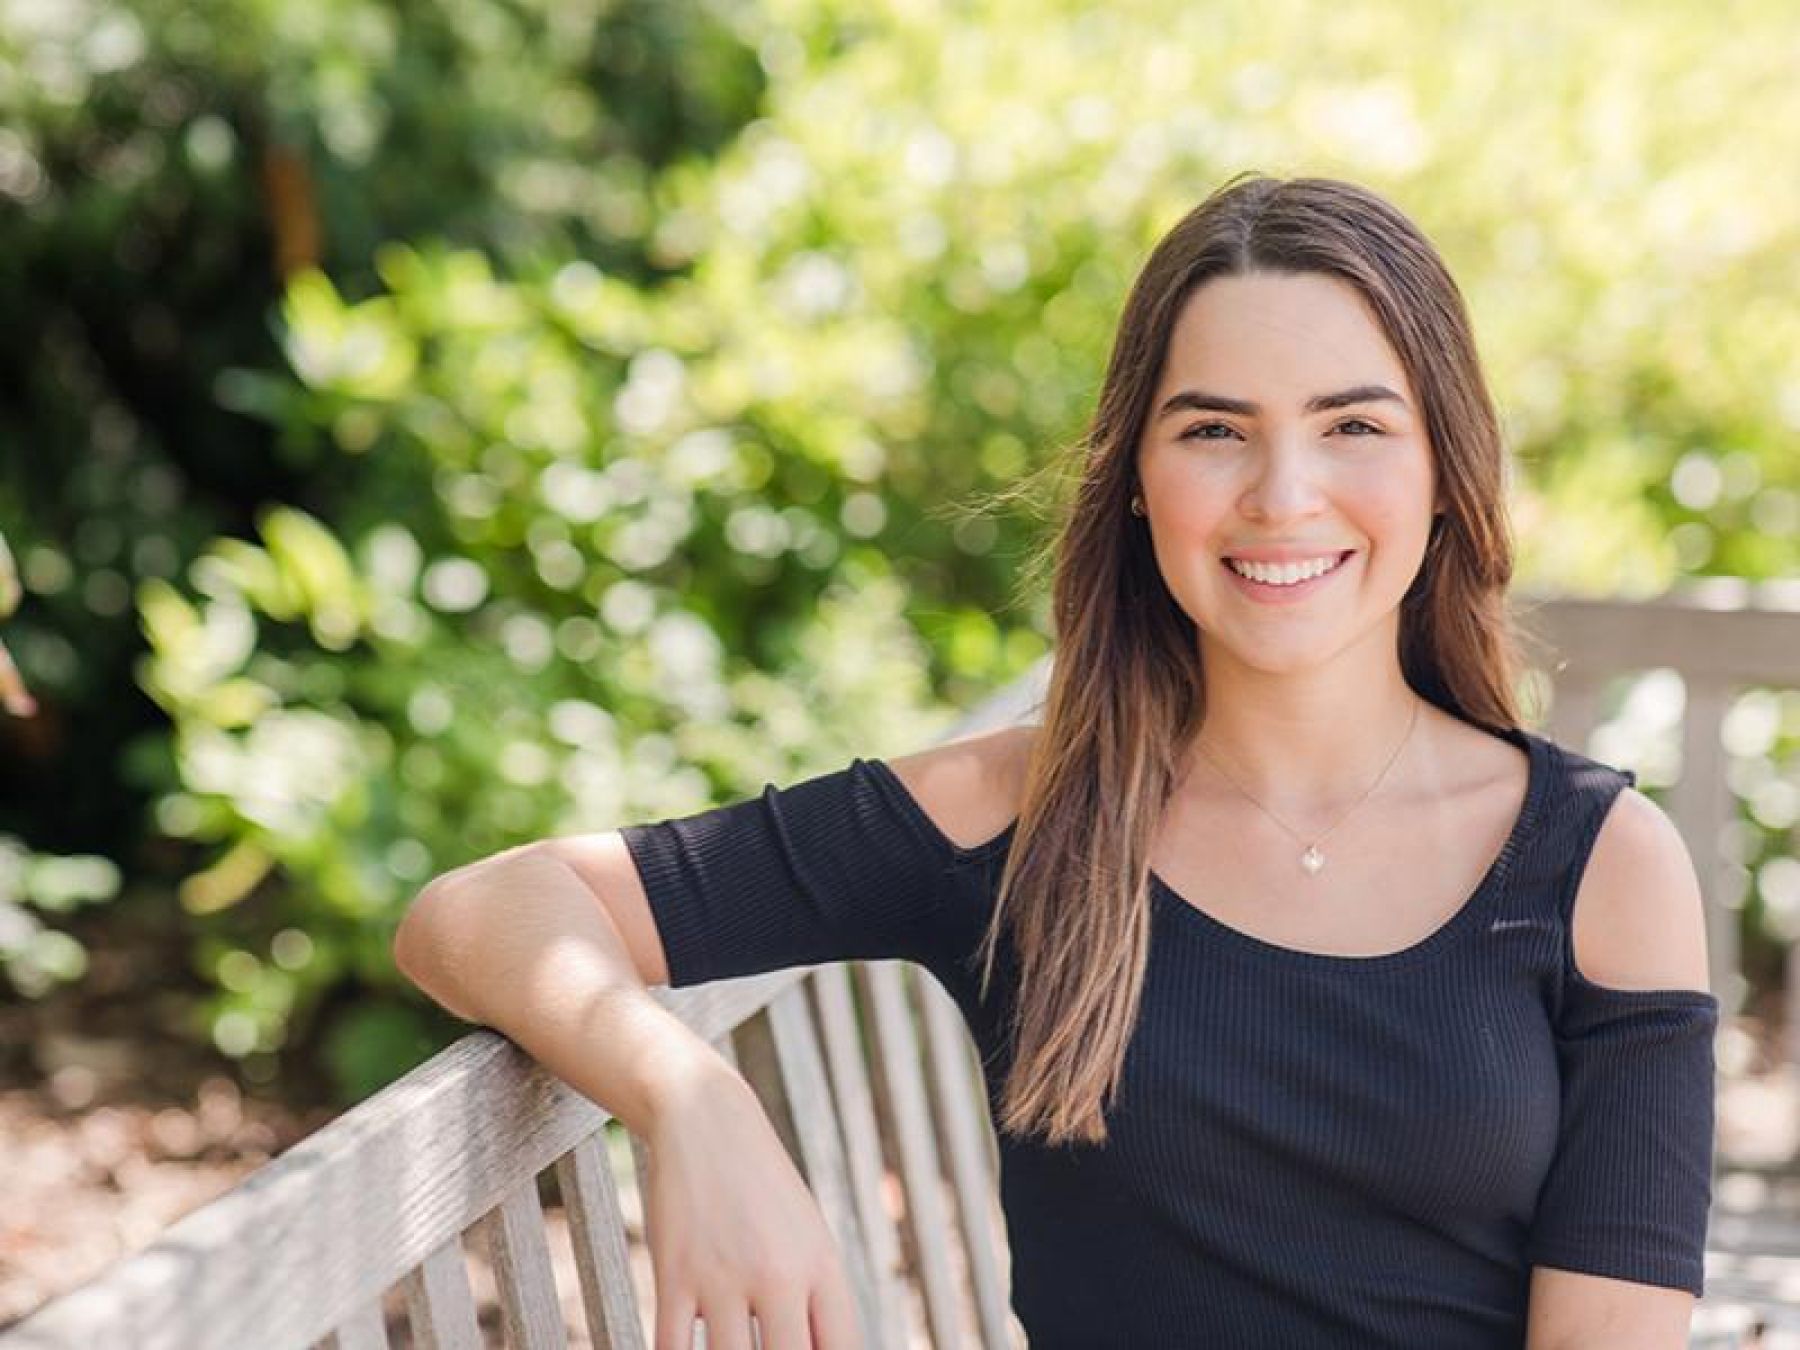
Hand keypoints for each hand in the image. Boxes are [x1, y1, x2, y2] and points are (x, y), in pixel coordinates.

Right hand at [644, 1074, 863, 1349]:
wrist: (706, 1120)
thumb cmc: (762, 1190)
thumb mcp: (807, 1236)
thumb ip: (816, 1303)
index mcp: (821, 1266)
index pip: (842, 1348)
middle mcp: (779, 1274)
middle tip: (762, 1349)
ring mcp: (724, 1275)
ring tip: (730, 1344)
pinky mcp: (675, 1273)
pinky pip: (671, 1349)